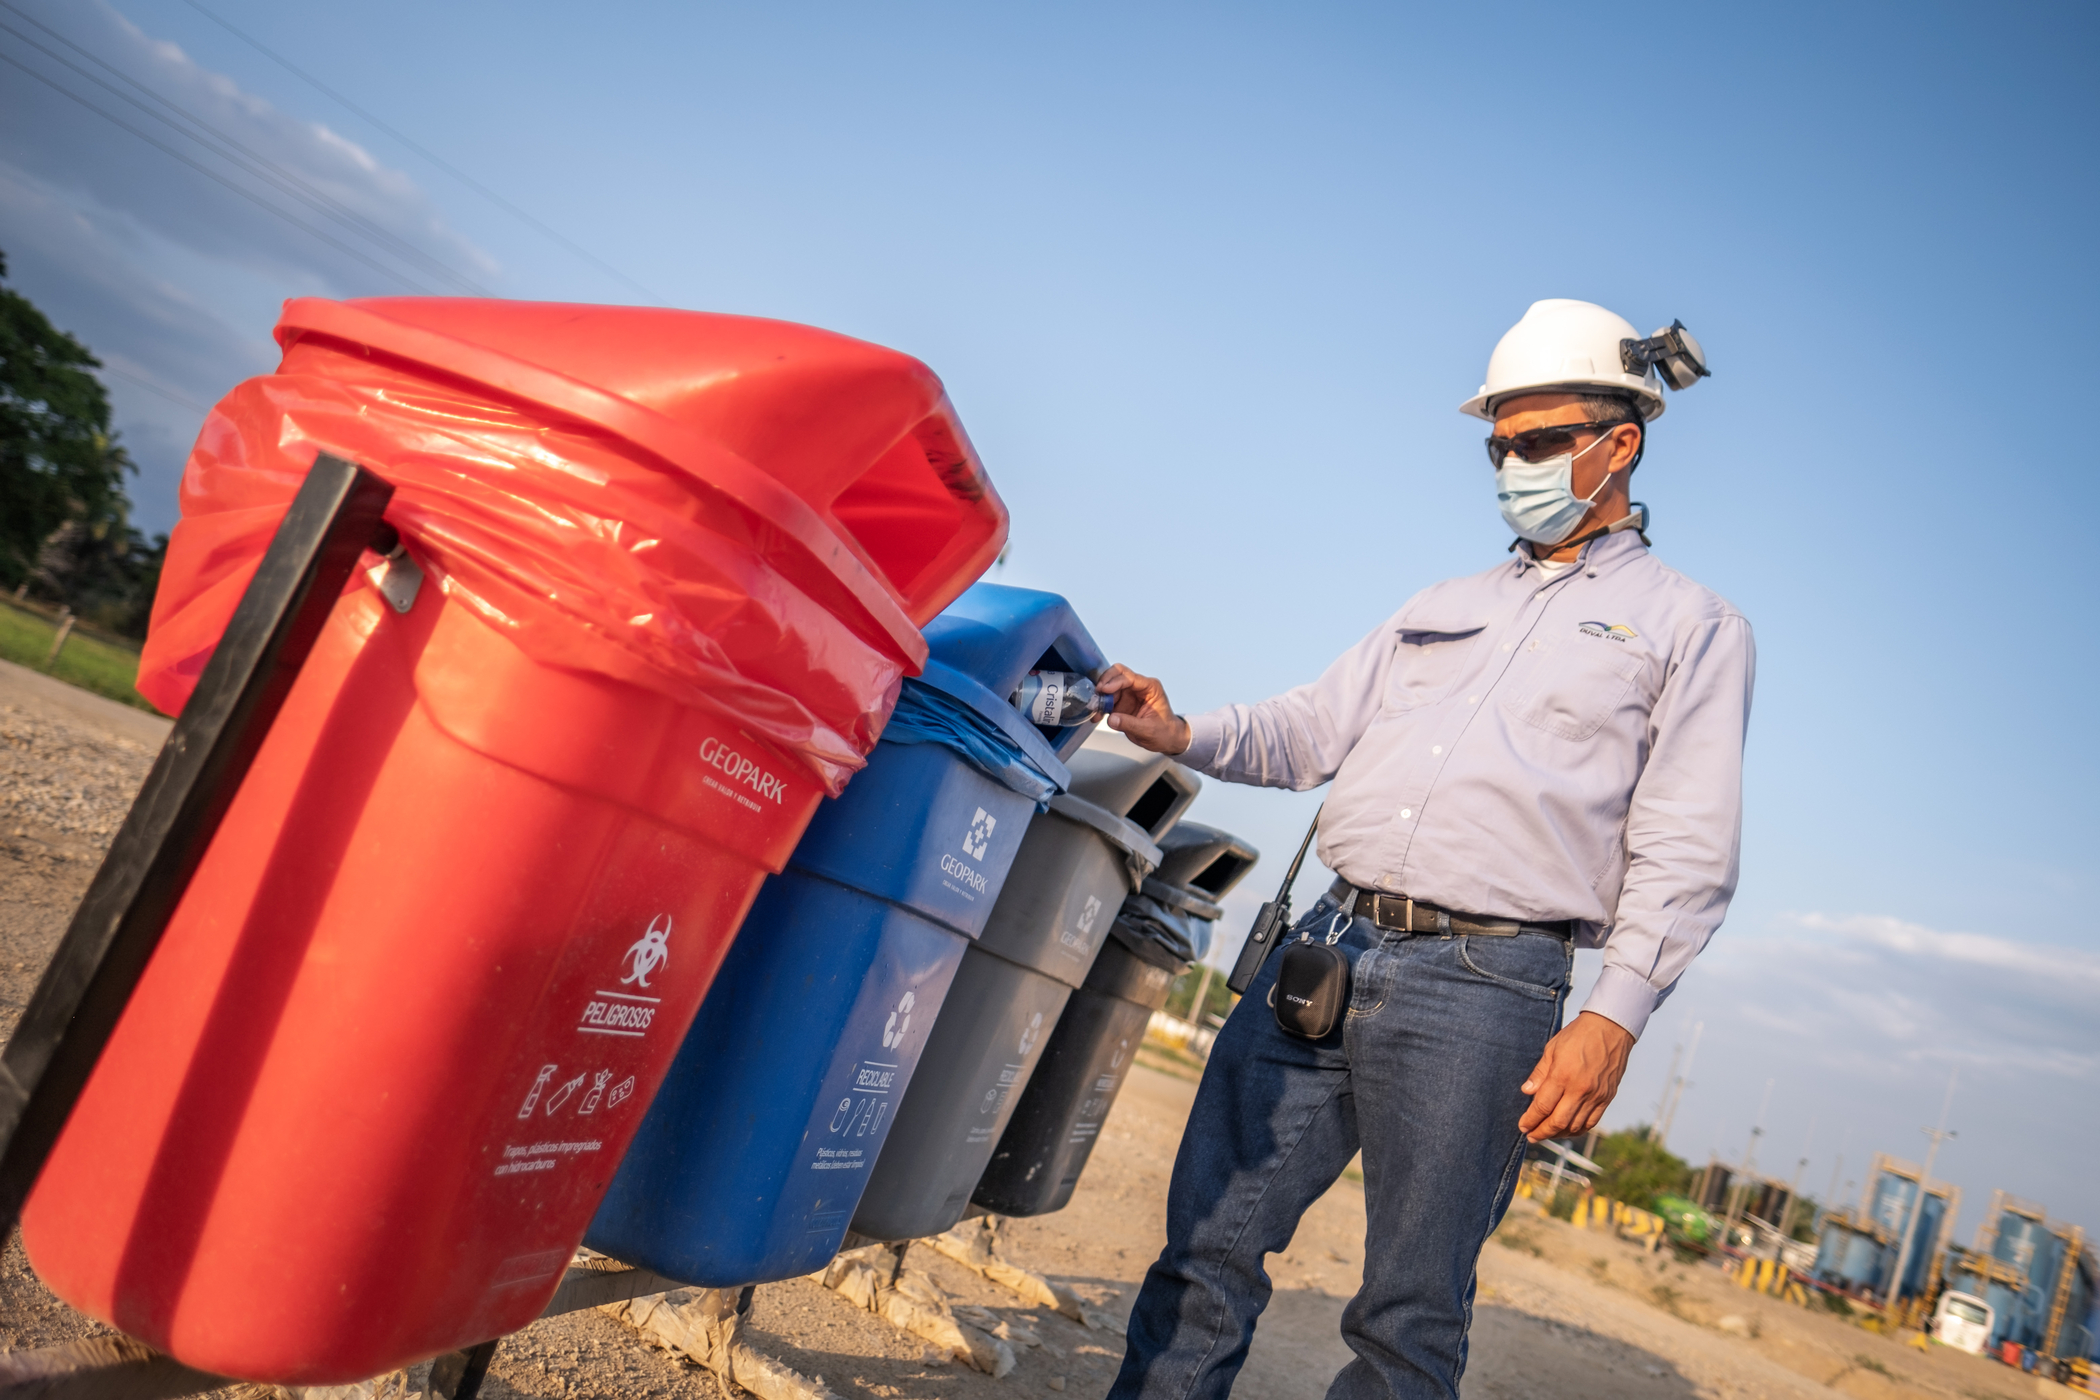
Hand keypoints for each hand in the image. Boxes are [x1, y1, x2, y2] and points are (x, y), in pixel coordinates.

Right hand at [1096, 663, 1190, 754]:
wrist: (1167, 739)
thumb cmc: (1164, 732)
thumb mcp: (1148, 730)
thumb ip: (1129, 724)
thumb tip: (1111, 719)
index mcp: (1150, 688)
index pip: (1129, 677)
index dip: (1114, 682)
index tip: (1103, 690)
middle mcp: (1139, 688)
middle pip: (1117, 674)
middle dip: (1105, 683)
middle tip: (1097, 694)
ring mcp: (1129, 695)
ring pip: (1110, 686)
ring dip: (1101, 696)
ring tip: (1095, 709)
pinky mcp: (1122, 704)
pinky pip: (1107, 699)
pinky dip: (1101, 705)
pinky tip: (1097, 715)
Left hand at [1518, 1011, 1634, 1142]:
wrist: (1610, 1028)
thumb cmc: (1578, 1035)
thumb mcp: (1552, 1049)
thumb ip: (1539, 1073)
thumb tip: (1527, 1092)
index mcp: (1562, 1075)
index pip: (1542, 1106)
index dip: (1530, 1120)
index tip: (1522, 1126)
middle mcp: (1580, 1089)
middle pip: (1558, 1121)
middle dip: (1542, 1132)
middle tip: (1531, 1136)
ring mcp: (1596, 1096)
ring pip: (1575, 1126)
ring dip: (1558, 1134)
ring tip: (1547, 1133)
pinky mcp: (1607, 1098)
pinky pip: (1591, 1122)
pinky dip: (1578, 1130)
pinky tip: (1568, 1130)